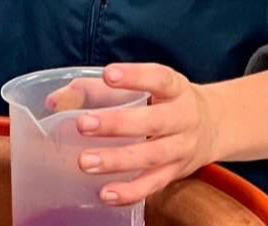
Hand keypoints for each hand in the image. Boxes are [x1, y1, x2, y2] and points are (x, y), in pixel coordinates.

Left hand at [56, 64, 219, 206]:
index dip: (135, 76)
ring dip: (117, 160)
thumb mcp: (144, 86)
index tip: (109, 74)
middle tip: (83, 124)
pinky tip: (105, 193)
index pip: (159, 78)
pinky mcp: (175, 173)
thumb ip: (97, 89)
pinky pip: (153, 185)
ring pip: (151, 156)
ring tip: (84, 161)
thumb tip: (53, 101)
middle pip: (153, 121)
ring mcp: (181, 148)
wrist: (214, 126)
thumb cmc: (165, 102)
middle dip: (117, 123)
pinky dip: (130, 191)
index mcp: (176, 88)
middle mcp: (183, 117)